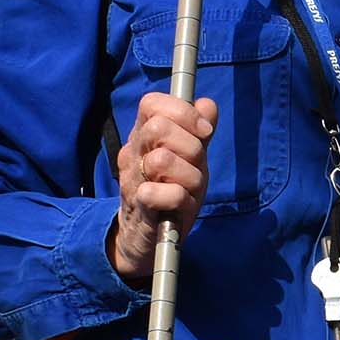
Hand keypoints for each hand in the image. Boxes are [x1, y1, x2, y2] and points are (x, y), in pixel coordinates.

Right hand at [110, 89, 217, 282]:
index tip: (203, 131)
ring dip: (190, 176)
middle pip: (159, 127)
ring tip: (188, 188)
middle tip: (195, 166)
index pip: (151, 103)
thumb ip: (198, 131)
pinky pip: (163, 193)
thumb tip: (206, 104)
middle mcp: (133, 152)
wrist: (144, 235)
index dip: (183, 112)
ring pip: (163, 160)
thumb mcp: (189, 158)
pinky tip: (180, 205)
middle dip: (191, 146)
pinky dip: (179, 199)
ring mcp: (133, 178)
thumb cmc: (169, 190)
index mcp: (143, 135)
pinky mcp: (140, 206)